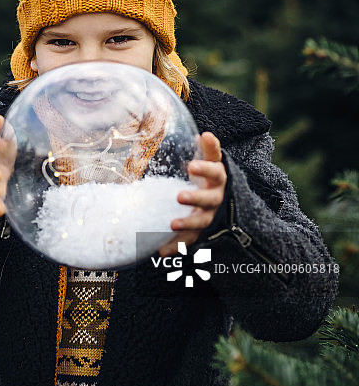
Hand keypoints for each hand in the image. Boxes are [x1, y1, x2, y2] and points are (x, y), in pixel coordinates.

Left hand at [158, 132, 226, 256]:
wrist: (223, 201)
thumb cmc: (210, 178)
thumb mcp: (212, 162)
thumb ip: (209, 150)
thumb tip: (205, 134)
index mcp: (218, 180)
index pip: (216, 173)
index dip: (205, 170)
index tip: (191, 166)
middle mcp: (216, 199)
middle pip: (209, 200)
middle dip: (195, 199)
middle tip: (180, 197)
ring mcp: (209, 217)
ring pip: (201, 223)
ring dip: (187, 224)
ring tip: (172, 224)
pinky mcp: (200, 232)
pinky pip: (190, 241)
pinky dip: (177, 246)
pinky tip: (162, 251)